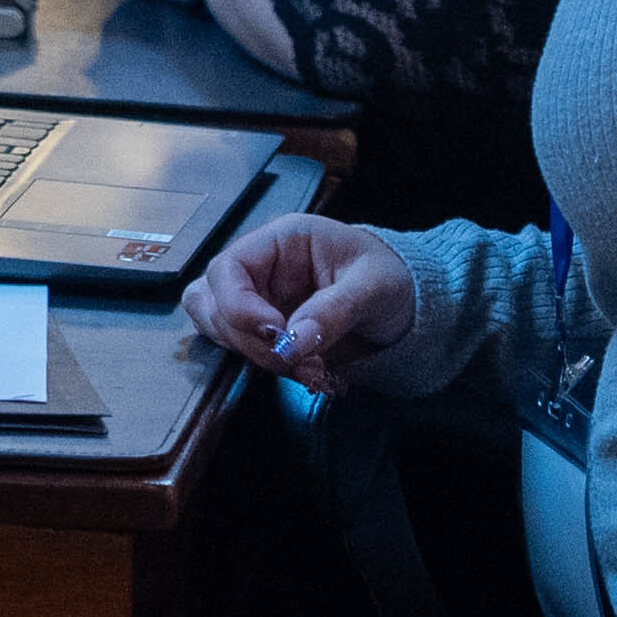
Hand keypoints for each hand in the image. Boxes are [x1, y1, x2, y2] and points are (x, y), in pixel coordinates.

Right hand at [184, 213, 413, 384]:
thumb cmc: (390, 278)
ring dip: (257, 358)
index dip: (239, 306)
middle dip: (248, 340)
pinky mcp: (264, 331)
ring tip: (310, 371)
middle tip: (298, 362)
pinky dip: (269, 369)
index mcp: (281, 241)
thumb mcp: (373, 287)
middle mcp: (260, 268)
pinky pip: (242, 352)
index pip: (228, 269)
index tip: (276, 335)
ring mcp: (258, 300)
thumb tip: (291, 342)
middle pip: (211, 302)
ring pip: (218, 330)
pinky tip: (310, 375)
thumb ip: (332, 311)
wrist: (405, 306)